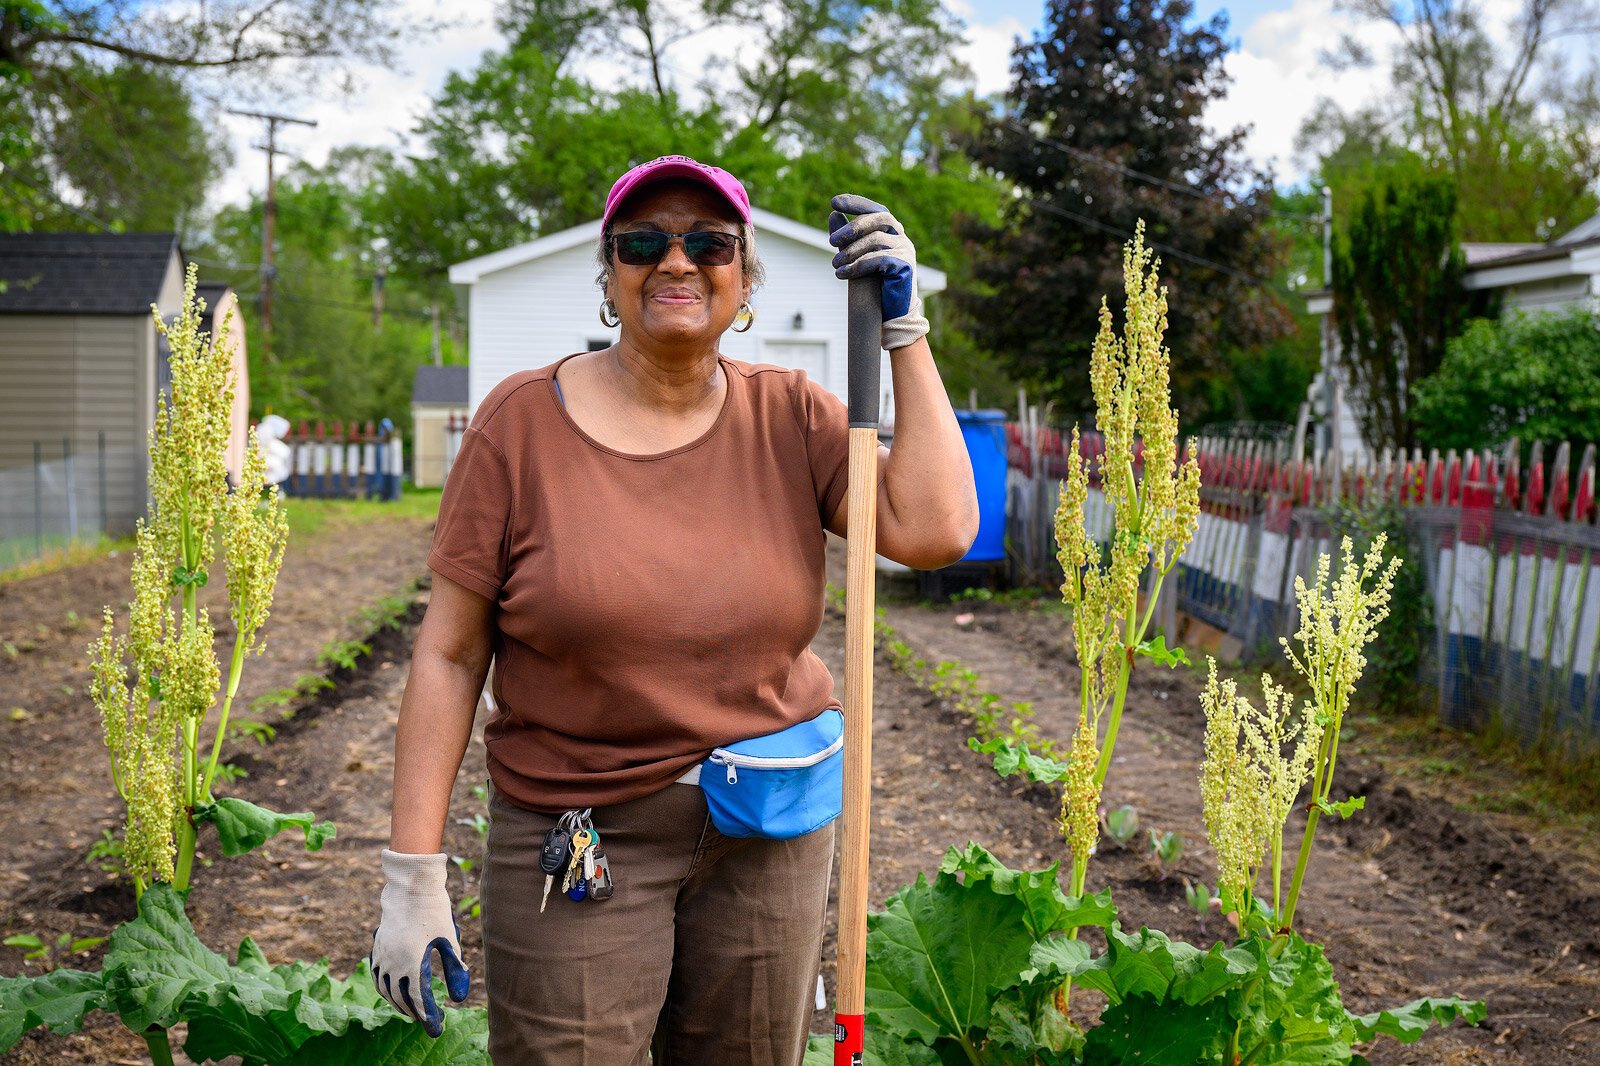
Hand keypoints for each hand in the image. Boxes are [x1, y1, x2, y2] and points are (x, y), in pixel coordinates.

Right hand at [370, 849, 470, 1037]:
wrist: (410, 887)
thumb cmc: (434, 911)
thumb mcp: (448, 939)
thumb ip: (453, 968)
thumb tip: (459, 995)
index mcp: (412, 962)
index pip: (418, 999)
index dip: (427, 1015)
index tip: (436, 1027)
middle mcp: (393, 963)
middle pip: (401, 998)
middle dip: (415, 1012)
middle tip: (428, 1020)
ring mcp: (382, 956)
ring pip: (386, 990)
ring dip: (399, 1003)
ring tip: (412, 1010)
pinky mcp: (378, 948)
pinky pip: (377, 976)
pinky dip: (384, 989)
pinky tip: (393, 993)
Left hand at [828, 193, 929, 351]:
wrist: (893, 313)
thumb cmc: (876, 284)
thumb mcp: (858, 256)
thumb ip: (848, 237)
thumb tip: (833, 213)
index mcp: (893, 232)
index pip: (876, 210)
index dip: (857, 203)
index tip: (834, 202)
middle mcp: (902, 238)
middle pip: (879, 219)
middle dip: (852, 227)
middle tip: (831, 241)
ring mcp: (906, 251)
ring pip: (876, 240)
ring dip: (850, 252)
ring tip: (835, 264)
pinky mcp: (905, 267)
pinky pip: (878, 260)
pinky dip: (857, 266)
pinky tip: (842, 274)